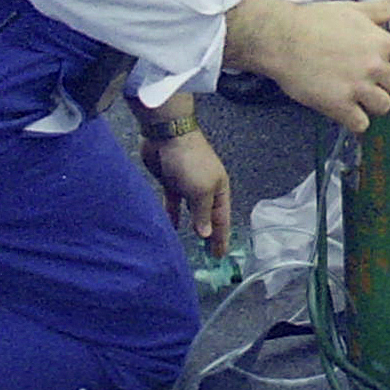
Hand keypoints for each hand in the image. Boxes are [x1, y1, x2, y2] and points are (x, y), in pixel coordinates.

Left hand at [145, 129, 233, 257]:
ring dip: (191, 226)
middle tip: (208, 255)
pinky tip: (170, 226)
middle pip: (208, 216)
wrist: (167, 134)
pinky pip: (173, 204)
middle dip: (209, 234)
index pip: (222, 219)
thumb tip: (205, 234)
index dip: (221, 237)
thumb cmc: (190, 159)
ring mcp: (187, 184)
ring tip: (190, 244)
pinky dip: (172, 215)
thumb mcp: (201, 190)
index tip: (219, 256)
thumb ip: (203, 213)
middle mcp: (205, 188)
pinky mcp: (170, 182)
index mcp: (219, 188)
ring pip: (191, 211)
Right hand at [230, 0, 389, 133]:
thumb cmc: (311, 23)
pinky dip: (356, 120)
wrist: (281, 39)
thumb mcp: (352, 10)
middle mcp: (372, 66)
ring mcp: (357, 87)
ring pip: (383, 106)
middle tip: (374, 80)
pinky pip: (360, 124)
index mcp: (379, 42)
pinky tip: (348, 110)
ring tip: (361, 96)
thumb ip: (382, 8)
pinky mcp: (339, 105)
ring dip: (374, 103)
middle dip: (387, 84)